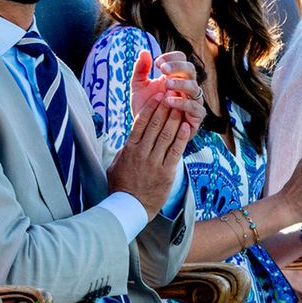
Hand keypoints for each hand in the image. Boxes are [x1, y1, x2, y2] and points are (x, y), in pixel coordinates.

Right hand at [108, 92, 190, 219]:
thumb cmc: (121, 187)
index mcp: (129, 149)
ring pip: (166, 135)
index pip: (140, 124)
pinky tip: (186, 126)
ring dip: (174, 118)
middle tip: (171, 95)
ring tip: (180, 106)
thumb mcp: (115, 165)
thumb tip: (128, 139)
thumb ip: (123, 151)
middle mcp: (142, 153)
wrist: (130, 207)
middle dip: (164, 108)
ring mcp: (155, 162)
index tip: (156, 98)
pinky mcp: (166, 172)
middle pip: (155, 125)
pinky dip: (181, 138)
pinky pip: (175, 151)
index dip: (150, 109)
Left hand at [130, 50, 204, 133]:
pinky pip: (195, 107)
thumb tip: (143, 52)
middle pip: (190, 69)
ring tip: (166, 84)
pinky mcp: (196, 117)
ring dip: (181, 83)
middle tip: (162, 69)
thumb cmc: (146, 109)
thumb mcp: (138, 88)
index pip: (181, 59)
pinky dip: (183, 103)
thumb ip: (141, 70)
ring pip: (195, 87)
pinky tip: (169, 101)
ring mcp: (193, 101)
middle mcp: (187, 86)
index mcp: (176, 76)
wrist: (147, 134)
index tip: (157, 63)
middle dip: (177, 67)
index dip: (172, 58)